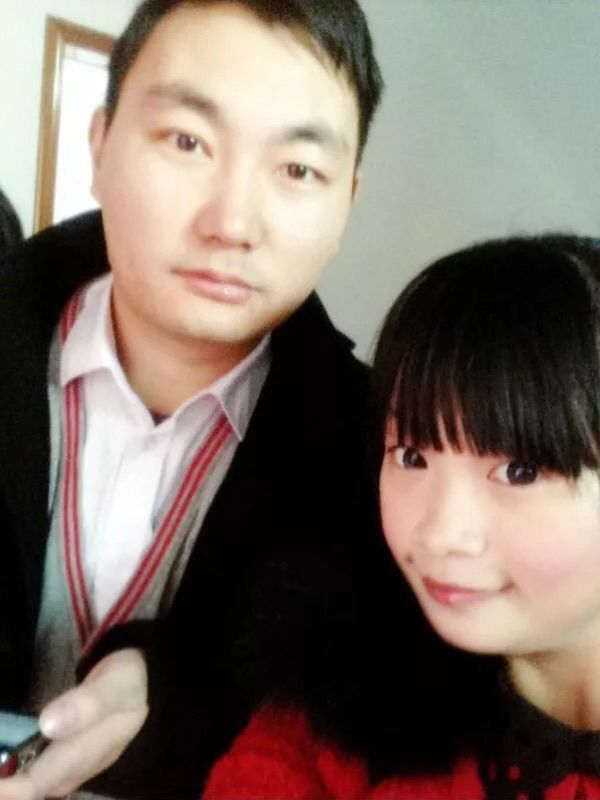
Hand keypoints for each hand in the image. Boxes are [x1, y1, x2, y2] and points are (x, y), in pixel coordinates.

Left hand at [0, 648, 147, 799]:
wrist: (161, 680)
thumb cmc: (137, 677)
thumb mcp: (118, 683)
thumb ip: (87, 704)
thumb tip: (47, 724)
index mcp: (90, 749)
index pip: (39, 782)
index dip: (10, 788)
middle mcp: (83, 764)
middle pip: (38, 789)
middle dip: (11, 789)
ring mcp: (82, 761)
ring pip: (43, 784)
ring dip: (17, 784)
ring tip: (1, 776)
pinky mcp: (80, 753)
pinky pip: (47, 775)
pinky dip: (25, 774)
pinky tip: (14, 765)